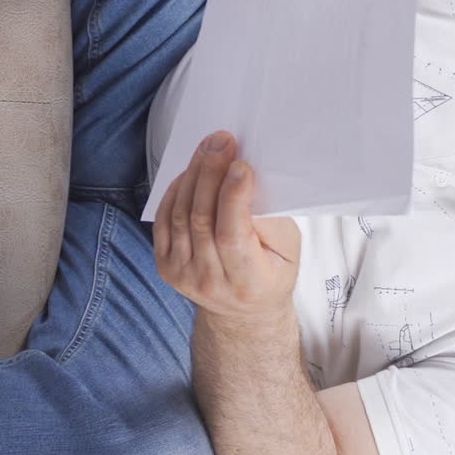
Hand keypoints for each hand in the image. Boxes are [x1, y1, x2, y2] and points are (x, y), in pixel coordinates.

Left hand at [154, 131, 301, 319]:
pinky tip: (191, 172)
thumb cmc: (273, 272)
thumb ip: (270, 220)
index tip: (240, 165)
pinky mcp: (165, 265)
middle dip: (211, 174)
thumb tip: (246, 182)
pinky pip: (165, 221)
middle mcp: (210, 282)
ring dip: (194, 175)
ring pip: (181, 216)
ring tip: (209, 148)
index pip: (232, 236)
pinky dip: (176, 191)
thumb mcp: (288, 249)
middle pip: (202, 220)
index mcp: (248, 281)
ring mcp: (183, 275)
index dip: (233, 198)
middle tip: (222, 142)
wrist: (244, 311)